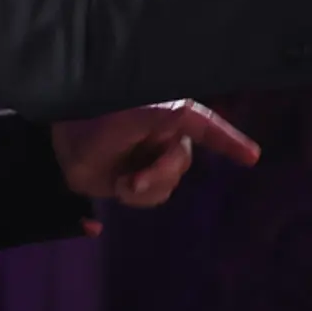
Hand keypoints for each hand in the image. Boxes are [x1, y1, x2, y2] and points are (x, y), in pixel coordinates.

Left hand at [53, 100, 259, 206]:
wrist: (58, 143)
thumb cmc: (89, 121)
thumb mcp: (127, 119)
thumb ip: (160, 117)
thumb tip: (186, 116)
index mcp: (165, 113)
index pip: (205, 125)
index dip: (230, 140)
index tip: (252, 157)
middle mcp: (164, 135)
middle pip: (181, 162)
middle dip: (158, 175)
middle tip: (131, 182)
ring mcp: (152, 157)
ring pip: (168, 183)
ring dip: (144, 188)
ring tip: (119, 183)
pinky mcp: (139, 177)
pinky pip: (153, 196)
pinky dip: (137, 197)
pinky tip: (118, 186)